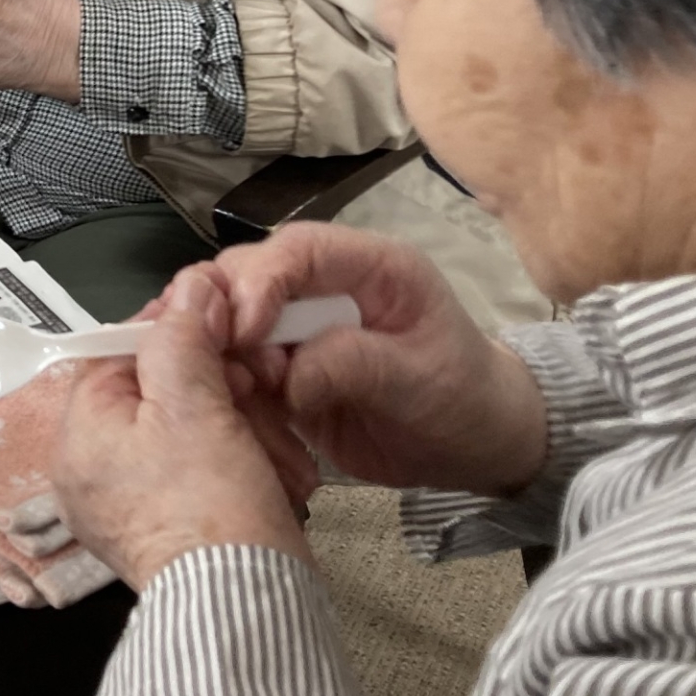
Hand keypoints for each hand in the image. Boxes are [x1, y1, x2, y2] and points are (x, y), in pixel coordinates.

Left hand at [55, 273, 311, 591]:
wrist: (248, 608)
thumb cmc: (211, 507)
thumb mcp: (194, 405)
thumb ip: (182, 338)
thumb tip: (187, 287)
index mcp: (79, 437)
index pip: (119, 353)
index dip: (175, 332)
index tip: (223, 325)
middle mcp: (93, 471)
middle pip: (159, 392)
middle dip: (219, 386)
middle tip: (257, 388)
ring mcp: (132, 504)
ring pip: (192, 431)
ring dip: (243, 426)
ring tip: (273, 444)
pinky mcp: (174, 528)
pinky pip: (206, 472)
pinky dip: (244, 463)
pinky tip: (275, 470)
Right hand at [204, 222, 549, 495]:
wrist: (474, 446)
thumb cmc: (462, 398)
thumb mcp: (420, 379)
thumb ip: (355, 364)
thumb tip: (287, 375)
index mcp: (368, 267)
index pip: (299, 249)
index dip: (261, 280)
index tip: (243, 329)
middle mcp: (324, 288)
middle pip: (248, 275)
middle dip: (226, 315)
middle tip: (231, 366)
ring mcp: (299, 330)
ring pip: (229, 321)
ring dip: (221, 355)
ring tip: (239, 396)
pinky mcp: (283, 371)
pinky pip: (237, 370)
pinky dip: (228, 389)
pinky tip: (236, 414)